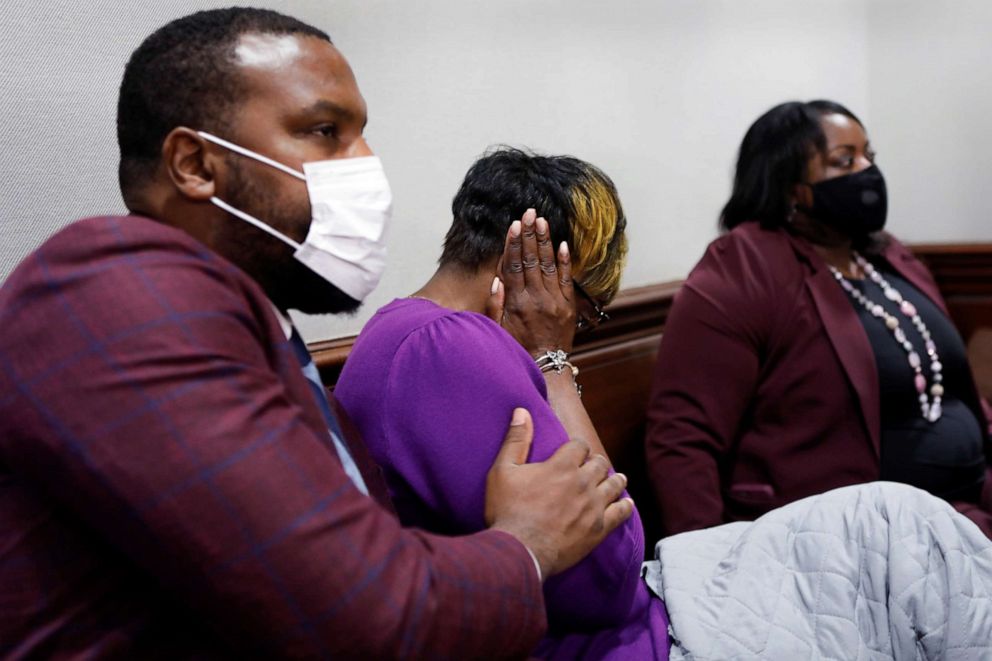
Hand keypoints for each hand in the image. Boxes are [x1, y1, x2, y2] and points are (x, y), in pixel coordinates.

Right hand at [484, 408, 632, 578]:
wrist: (520, 550)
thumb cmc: (508, 510)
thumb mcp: (503, 470)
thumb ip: (516, 440)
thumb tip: (522, 411)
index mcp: (561, 466)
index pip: (580, 446)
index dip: (577, 447)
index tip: (575, 452)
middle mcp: (583, 482)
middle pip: (600, 463)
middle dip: (596, 462)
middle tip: (594, 466)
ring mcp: (593, 506)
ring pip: (614, 485)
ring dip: (615, 480)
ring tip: (616, 479)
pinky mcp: (599, 528)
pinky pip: (621, 512)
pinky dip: (625, 506)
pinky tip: (626, 503)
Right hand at [485, 208, 576, 354]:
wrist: (546, 367)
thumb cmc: (518, 349)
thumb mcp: (498, 330)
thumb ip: (496, 305)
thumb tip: (496, 280)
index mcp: (517, 303)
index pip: (514, 266)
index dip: (513, 244)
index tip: (513, 225)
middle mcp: (536, 298)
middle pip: (531, 260)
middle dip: (529, 235)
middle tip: (529, 213)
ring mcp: (555, 301)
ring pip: (549, 265)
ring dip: (545, 241)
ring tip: (542, 221)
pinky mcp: (568, 306)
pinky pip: (568, 279)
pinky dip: (565, 261)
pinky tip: (562, 244)